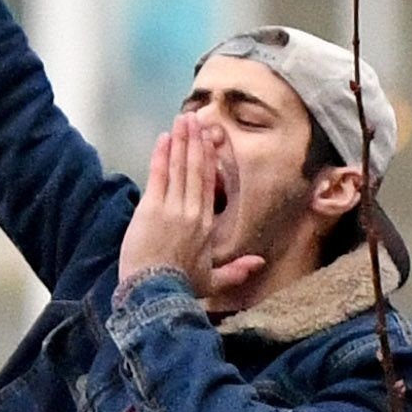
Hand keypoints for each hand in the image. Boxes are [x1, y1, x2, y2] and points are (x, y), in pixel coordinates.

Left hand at [114, 106, 227, 294]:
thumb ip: (236, 270)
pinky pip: (159, 175)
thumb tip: (260, 263)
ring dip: (181, 142)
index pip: (209, 185)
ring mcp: (173, 208)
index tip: (209, 139)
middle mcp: (194, 212)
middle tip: (195, 118)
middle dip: (196, 142)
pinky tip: (164, 138)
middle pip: (197, 170)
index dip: (209, 160)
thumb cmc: (181, 288)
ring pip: (180, 168)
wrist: (155, 294)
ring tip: (182, 120)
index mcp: (207, 225)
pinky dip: (162, 155)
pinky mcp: (152, 209)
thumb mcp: (212, 281)